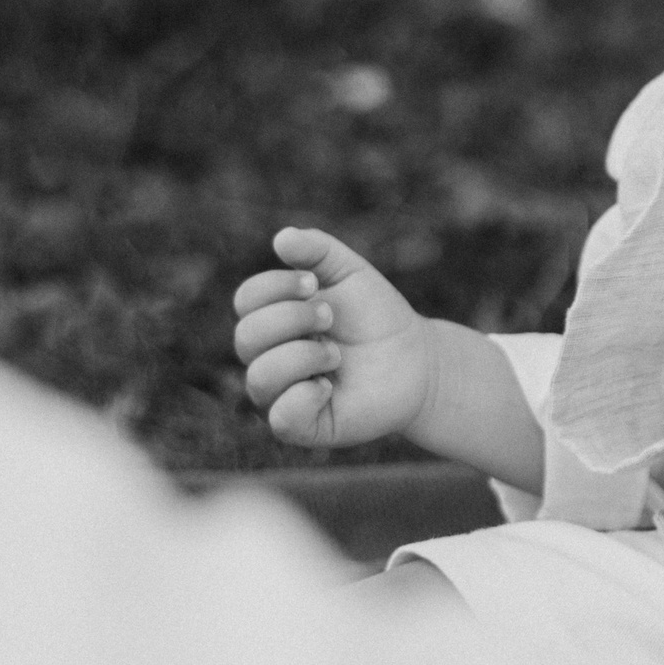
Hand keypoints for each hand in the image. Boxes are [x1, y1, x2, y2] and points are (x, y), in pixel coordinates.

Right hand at [232, 226, 435, 447]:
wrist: (417, 359)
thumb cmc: (377, 316)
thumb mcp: (350, 273)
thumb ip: (318, 250)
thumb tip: (281, 237)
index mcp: (273, 319)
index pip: (246, 300)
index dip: (275, 286)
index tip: (314, 283)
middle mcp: (269, 357)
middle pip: (246, 336)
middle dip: (292, 319)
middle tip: (331, 317)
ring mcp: (282, 394)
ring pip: (259, 377)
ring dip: (302, 356)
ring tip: (336, 354)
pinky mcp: (303, 426)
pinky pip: (280, 418)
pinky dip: (303, 397)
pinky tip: (329, 386)